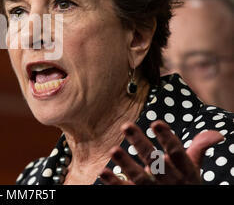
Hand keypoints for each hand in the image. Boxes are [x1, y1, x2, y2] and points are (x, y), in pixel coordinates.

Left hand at [99, 120, 223, 184]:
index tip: (156, 122)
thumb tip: (216, 133)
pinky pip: (126, 190)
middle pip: (155, 162)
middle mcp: (171, 182)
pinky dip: (114, 182)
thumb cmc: (186, 185)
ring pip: (140, 179)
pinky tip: (104, 172)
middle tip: (126, 125)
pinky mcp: (141, 197)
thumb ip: (198, 148)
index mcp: (185, 172)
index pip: (177, 153)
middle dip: (140, 144)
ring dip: (126, 164)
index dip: (167, 138)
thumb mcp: (194, 169)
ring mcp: (156, 191)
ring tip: (114, 150)